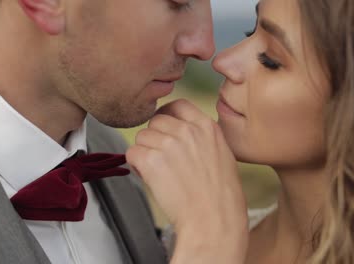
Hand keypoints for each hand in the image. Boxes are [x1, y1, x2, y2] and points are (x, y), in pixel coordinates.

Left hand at [126, 99, 247, 262]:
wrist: (214, 221)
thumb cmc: (220, 197)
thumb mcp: (221, 155)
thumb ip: (201, 138)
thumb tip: (179, 133)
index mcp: (207, 127)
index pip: (177, 105)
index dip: (166, 117)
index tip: (164, 130)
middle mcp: (187, 130)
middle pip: (155, 121)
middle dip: (154, 138)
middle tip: (162, 160)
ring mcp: (169, 144)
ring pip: (141, 137)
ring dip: (145, 153)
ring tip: (159, 173)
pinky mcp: (152, 160)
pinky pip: (132, 153)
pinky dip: (136, 166)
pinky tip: (150, 178)